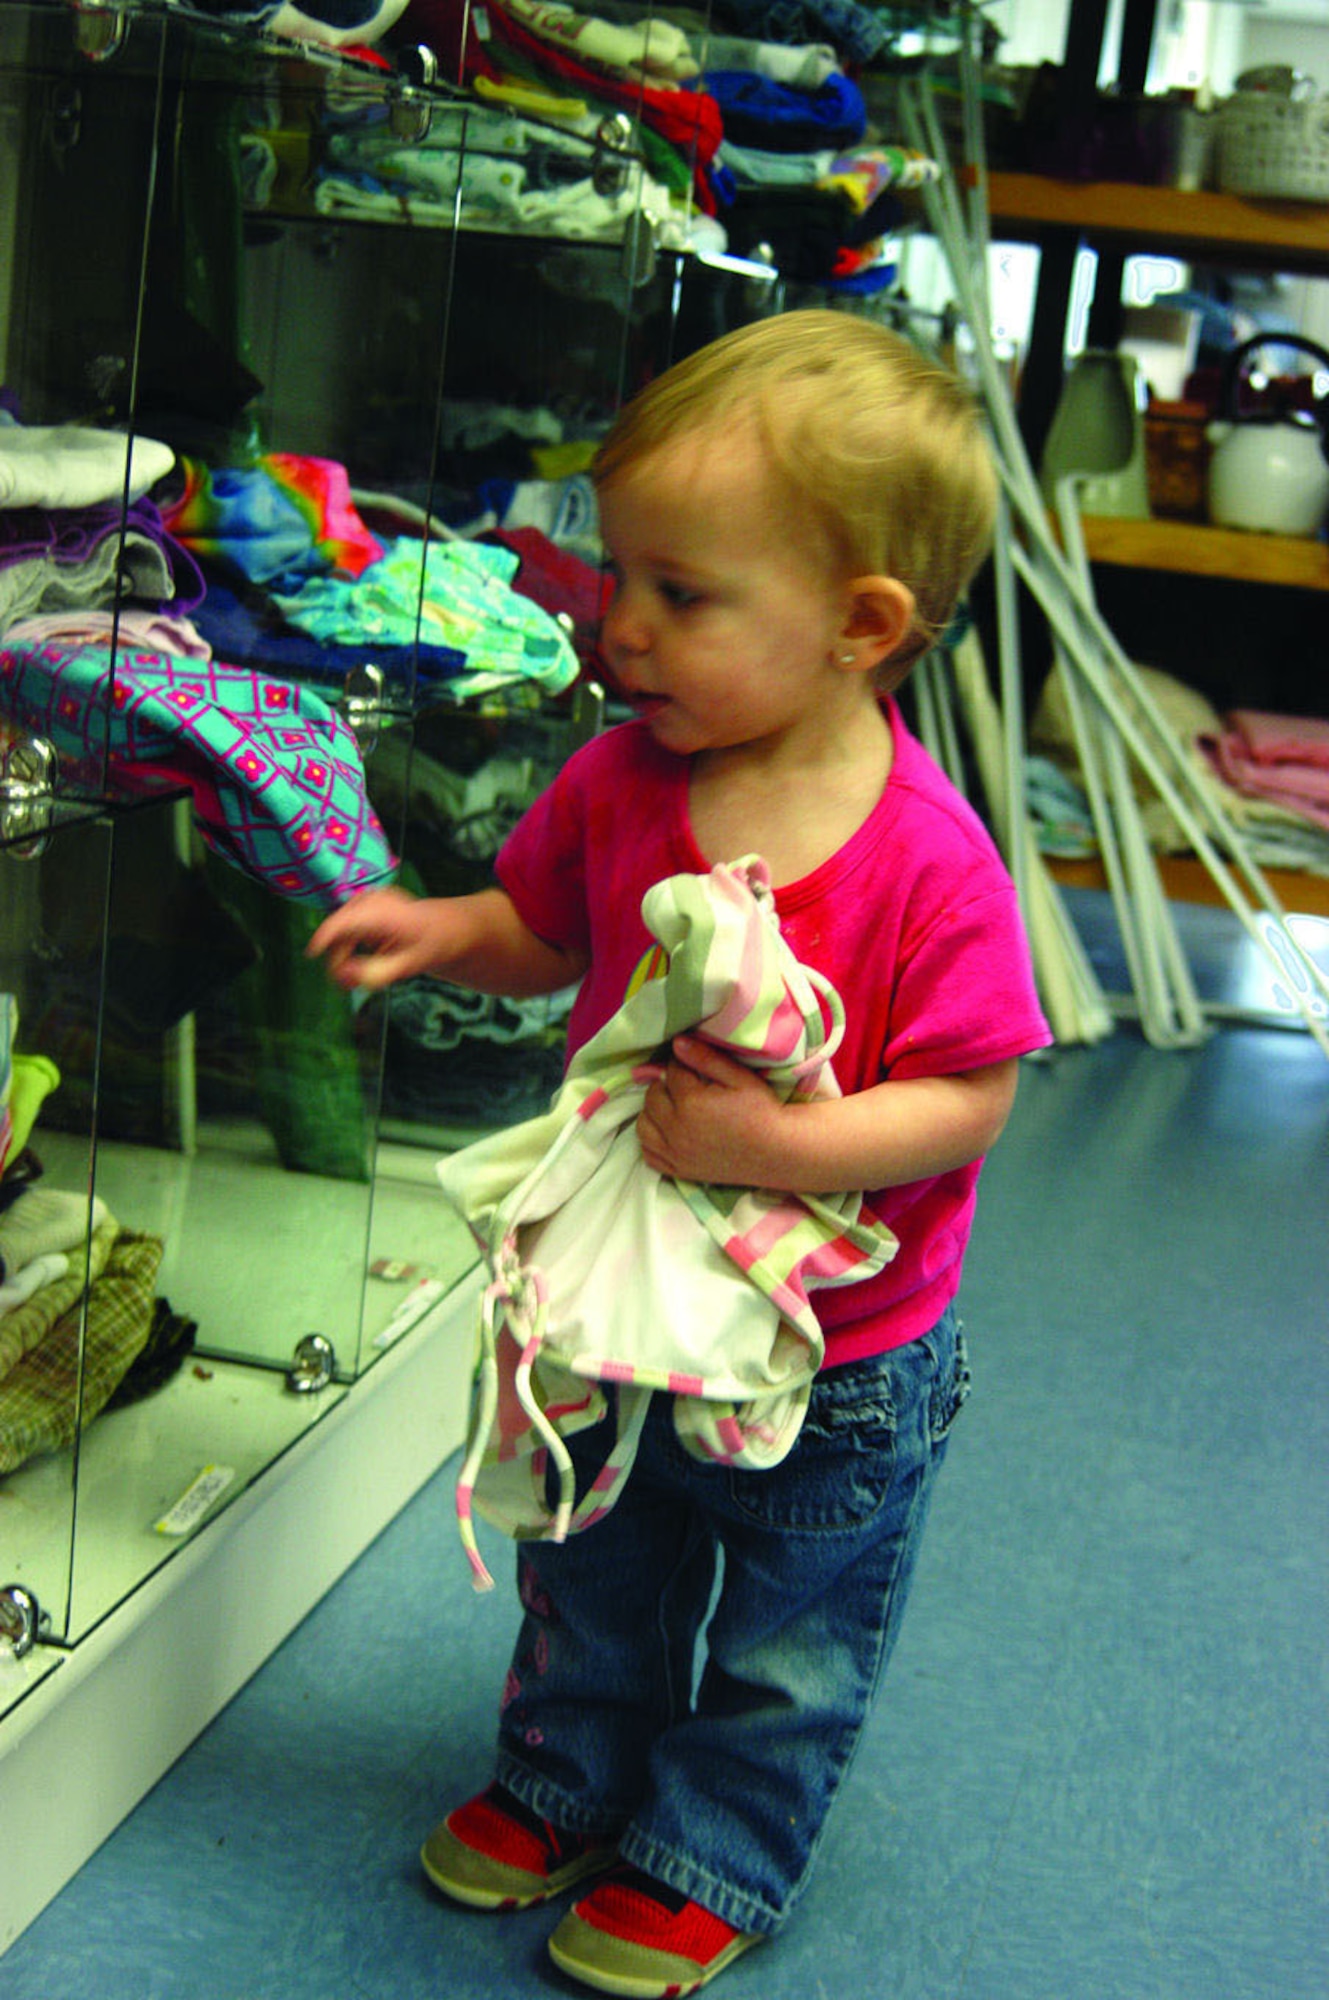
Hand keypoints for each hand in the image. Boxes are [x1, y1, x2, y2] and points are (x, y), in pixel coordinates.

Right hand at [306, 887, 444, 990]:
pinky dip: (349, 947)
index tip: (311, 954)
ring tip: (354, 980)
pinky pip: (347, 928)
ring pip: (340, 931)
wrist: (446, 927)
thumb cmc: (430, 945)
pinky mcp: (365, 906)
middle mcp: (373, 900)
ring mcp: (368, 900)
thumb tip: (343, 976)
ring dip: (343, 955)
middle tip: (346, 986)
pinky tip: (361, 962)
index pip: (344, 921)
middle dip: (337, 958)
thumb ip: (376, 973)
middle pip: (339, 929)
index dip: (324, 937)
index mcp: (384, 912)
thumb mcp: (407, 966)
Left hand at [636, 1035, 786, 1185]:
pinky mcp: (679, 1170)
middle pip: (652, 1097)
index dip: (681, 1064)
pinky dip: (652, 1140)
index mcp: (691, 1102)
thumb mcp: (739, 1077)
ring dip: (653, 1112)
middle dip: (664, 1085)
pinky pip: (648, 1154)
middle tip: (684, 1084)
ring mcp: (675, 1153)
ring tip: (673, 1106)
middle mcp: (676, 1129)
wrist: (777, 1152)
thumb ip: (705, 1058)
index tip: (692, 1065)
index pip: (671, 1072)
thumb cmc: (761, 1111)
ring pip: (643, 1125)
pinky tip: (667, 1131)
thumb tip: (676, 1042)